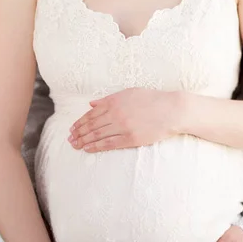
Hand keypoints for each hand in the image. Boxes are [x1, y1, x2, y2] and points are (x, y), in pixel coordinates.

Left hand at [68, 88, 187, 151]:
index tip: (72, 128)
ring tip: (75, 145)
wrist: (172, 110)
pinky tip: (88, 148)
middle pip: (91, 125)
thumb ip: (109, 99)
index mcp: (114, 102)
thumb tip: (92, 104)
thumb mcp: (130, 93)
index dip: (80, 122)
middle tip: (70, 139)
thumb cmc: (153, 99)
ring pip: (97, 135)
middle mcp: (116, 114)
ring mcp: (123, 127)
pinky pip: (109, 144)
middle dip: (78, 133)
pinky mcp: (131, 138)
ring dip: (84, 141)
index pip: (91, 114)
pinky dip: (96, 146)